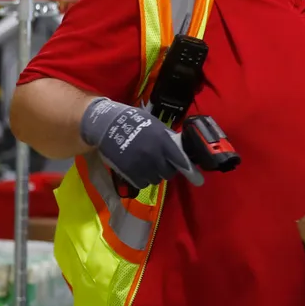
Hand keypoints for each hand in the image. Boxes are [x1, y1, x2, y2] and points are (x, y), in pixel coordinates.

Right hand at [80, 97, 203, 188]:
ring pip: (156, 179)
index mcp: (162, 141)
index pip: (180, 160)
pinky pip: (142, 183)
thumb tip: (181, 150)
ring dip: (154, 175)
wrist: (107, 125)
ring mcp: (141, 165)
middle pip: (168, 173)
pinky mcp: (129, 172)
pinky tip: (138, 170)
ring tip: (147, 165)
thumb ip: (168, 138)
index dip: (188, 169)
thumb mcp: (154, 125)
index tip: (198, 179)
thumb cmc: (133, 122)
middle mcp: (153, 154)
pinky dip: (142, 179)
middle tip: (160, 163)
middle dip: (167, 169)